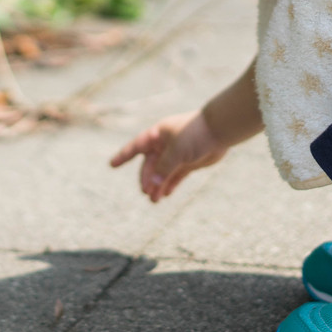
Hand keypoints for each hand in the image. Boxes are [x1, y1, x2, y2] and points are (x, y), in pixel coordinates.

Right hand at [110, 110, 227, 202]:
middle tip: (146, 192)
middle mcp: (164, 145)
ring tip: (154, 200)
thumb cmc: (195, 134)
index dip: (123, 156)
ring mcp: (176, 154)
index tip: (112, 165)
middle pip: (150, 164)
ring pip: (162, 172)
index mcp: (157, 135)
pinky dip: (170, 185)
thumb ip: (164, 167)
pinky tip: (166, 195)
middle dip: (147, 178)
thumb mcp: (176, 150)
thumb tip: (153, 182)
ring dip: (158, 185)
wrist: (219, 131)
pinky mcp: (188, 162)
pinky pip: (175, 176)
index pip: (136, 147)